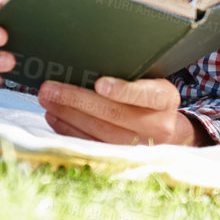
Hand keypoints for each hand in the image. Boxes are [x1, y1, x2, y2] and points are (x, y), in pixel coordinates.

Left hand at [37, 74, 204, 147]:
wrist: (171, 134)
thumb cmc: (152, 100)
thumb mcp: (152, 82)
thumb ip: (130, 74)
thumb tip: (85, 62)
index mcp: (166, 99)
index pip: (147, 95)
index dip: (123, 90)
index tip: (100, 83)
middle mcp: (158, 125)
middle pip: (114, 113)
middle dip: (77, 99)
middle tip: (50, 88)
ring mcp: (141, 146)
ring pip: (99, 131)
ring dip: (68, 115)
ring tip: (48, 100)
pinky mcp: (123, 158)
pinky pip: (92, 144)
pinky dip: (70, 130)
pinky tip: (55, 117)